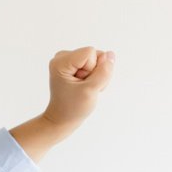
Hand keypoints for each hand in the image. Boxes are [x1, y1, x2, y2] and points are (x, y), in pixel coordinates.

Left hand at [9, 47, 115, 161]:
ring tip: (86, 88)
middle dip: (96, 72)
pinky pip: (95, 64)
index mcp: (61, 62)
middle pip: (95, 54)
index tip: (82, 83)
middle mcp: (62, 57)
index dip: (93, 68)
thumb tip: (111, 54)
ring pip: (97, 60)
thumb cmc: (73, 108)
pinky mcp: (74, 65)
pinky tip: (86, 87)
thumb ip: (104, 71)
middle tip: (85, 88)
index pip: (91, 52)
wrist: (62, 119)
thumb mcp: (91, 90)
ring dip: (97, 76)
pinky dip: (95, 77)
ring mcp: (68, 61)